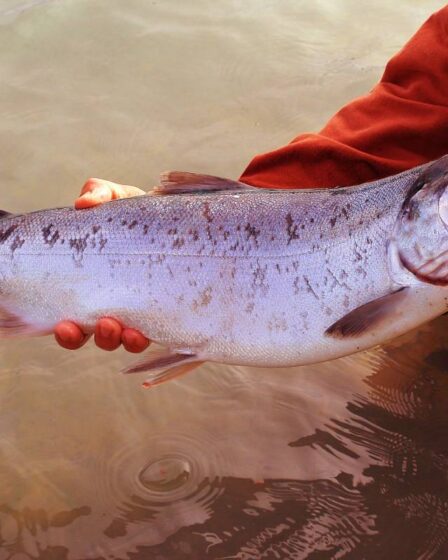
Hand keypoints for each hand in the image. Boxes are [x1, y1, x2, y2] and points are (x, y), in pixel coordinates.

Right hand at [54, 178, 149, 352]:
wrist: (176, 221)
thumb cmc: (137, 213)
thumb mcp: (116, 199)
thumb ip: (99, 194)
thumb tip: (83, 203)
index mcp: (92, 287)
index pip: (72, 318)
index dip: (66, 330)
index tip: (65, 324)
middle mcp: (111, 304)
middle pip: (94, 336)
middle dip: (95, 337)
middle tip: (102, 326)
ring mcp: (138, 311)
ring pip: (121, 339)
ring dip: (118, 339)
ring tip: (120, 329)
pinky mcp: (162, 311)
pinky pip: (152, 334)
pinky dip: (143, 336)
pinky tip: (142, 332)